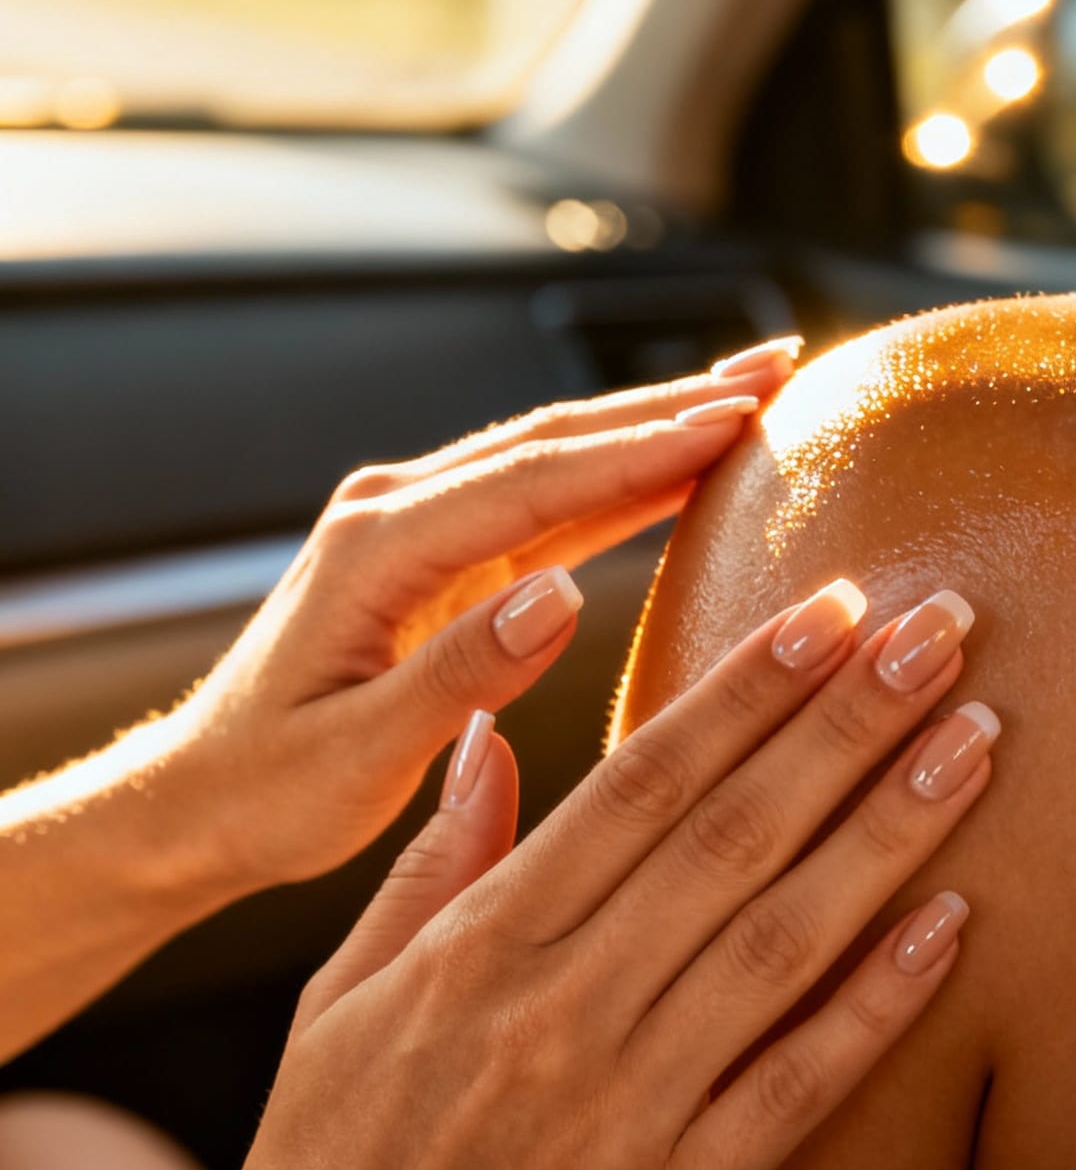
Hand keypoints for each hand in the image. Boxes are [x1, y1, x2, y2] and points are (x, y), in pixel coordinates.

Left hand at [167, 347, 798, 894]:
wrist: (198, 800)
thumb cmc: (267, 793)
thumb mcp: (359, 755)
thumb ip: (461, 676)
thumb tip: (562, 597)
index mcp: (377, 551)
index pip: (535, 481)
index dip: (644, 448)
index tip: (742, 420)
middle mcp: (394, 513)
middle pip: (556, 441)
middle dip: (673, 403)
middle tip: (783, 369)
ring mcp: (417, 529)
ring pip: (557, 459)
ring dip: (658, 424)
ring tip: (761, 394)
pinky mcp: (437, 559)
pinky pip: (548, 503)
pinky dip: (624, 478)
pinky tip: (690, 464)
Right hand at [199, 580, 997, 1169]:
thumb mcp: (340, 1005)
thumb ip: (431, 869)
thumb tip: (486, 742)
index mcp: (480, 947)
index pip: (639, 784)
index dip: (748, 689)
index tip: (831, 611)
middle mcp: (560, 1010)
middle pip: (732, 834)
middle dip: (848, 719)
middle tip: (945, 626)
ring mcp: (625, 1109)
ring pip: (782, 939)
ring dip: (889, 831)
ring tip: (978, 740)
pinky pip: (797, 1088)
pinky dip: (878, 1004)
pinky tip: (954, 926)